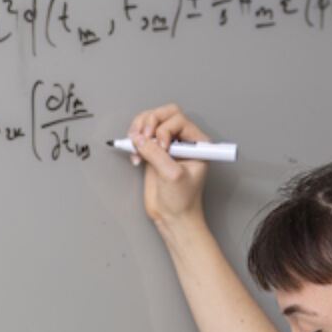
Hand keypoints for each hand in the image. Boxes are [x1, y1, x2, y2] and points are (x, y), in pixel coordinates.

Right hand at [127, 103, 209, 228]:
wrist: (173, 217)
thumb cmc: (182, 200)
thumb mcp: (171, 175)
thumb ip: (155, 154)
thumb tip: (138, 138)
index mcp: (197, 143)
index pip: (178, 120)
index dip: (165, 130)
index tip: (161, 148)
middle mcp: (183, 140)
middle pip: (164, 114)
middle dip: (150, 122)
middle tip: (143, 137)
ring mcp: (168, 145)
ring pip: (151, 121)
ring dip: (139, 128)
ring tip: (135, 143)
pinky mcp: (154, 152)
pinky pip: (142, 135)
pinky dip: (134, 140)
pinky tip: (134, 155)